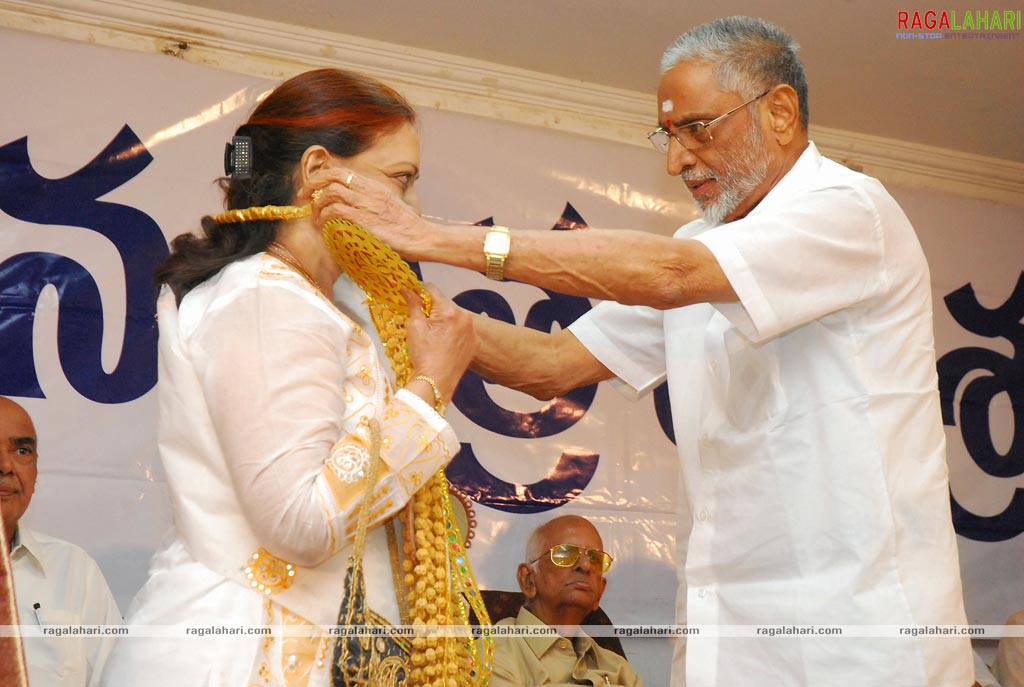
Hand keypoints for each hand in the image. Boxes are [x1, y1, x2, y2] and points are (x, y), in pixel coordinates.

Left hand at [306, 167, 429, 260]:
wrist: (422, 237)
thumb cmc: (407, 227)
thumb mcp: (390, 206)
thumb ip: (372, 202)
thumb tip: (355, 206)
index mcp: (373, 186)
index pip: (341, 172)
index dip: (321, 177)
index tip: (311, 188)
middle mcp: (368, 190)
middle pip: (332, 178)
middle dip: (312, 186)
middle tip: (303, 198)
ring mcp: (366, 204)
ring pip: (330, 194)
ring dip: (317, 206)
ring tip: (315, 219)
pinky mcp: (364, 219)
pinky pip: (335, 212)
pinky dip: (324, 218)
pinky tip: (324, 226)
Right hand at [403, 285, 476, 403]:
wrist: (436, 382)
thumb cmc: (424, 356)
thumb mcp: (415, 327)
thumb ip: (413, 305)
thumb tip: (407, 290)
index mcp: (450, 311)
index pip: (433, 290)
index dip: (420, 291)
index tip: (412, 293)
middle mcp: (465, 318)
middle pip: (444, 304)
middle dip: (431, 307)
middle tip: (419, 316)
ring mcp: (471, 331)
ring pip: (453, 316)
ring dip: (442, 319)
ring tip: (430, 332)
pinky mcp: (473, 342)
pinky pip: (461, 329)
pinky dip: (451, 330)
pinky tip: (440, 341)